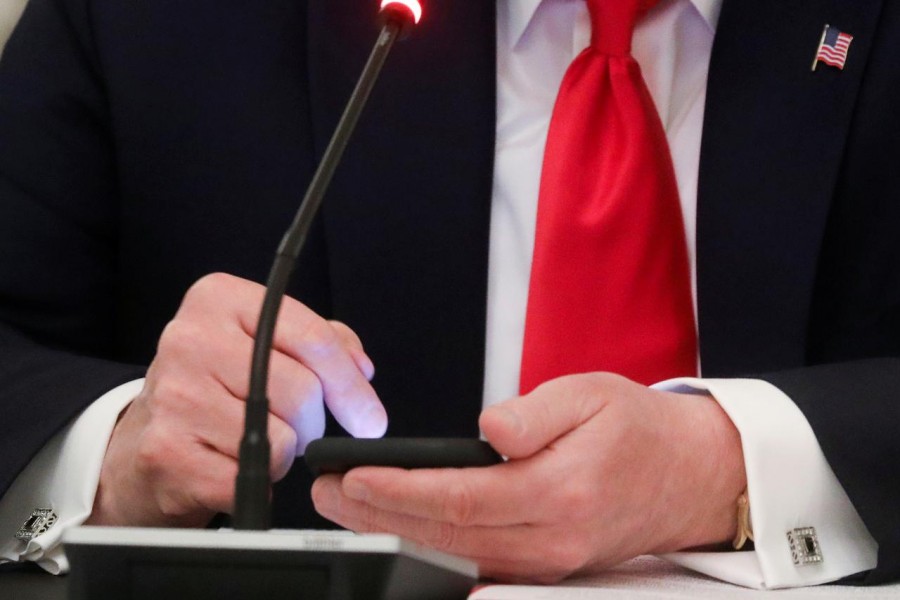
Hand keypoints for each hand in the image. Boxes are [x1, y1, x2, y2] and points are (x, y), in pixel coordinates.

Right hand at [87, 273, 385, 526]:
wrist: (143, 439)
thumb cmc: (216, 386)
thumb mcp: (263, 342)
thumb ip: (321, 342)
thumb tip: (361, 369)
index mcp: (219, 298)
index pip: (313, 337)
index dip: (351, 383)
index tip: (371, 417)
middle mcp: (190, 338)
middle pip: (302, 391)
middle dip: (312, 422)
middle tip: (291, 427)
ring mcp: (174, 395)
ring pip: (281, 437)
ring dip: (283, 452)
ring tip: (251, 439)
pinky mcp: (166, 451)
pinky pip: (252, 475)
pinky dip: (256, 480)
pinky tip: (230, 463)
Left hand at [311, 373, 745, 582]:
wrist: (689, 475)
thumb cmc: (639, 429)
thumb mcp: (591, 394)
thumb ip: (535, 413)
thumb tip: (488, 430)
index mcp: (561, 491)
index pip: (459, 498)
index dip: (399, 490)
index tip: (353, 476)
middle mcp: (552, 539)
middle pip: (446, 535)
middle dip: (378, 517)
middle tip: (327, 494)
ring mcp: (550, 562)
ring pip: (456, 556)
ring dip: (397, 533)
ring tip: (348, 509)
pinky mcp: (548, 567)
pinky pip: (479, 563)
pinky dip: (432, 548)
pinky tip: (403, 529)